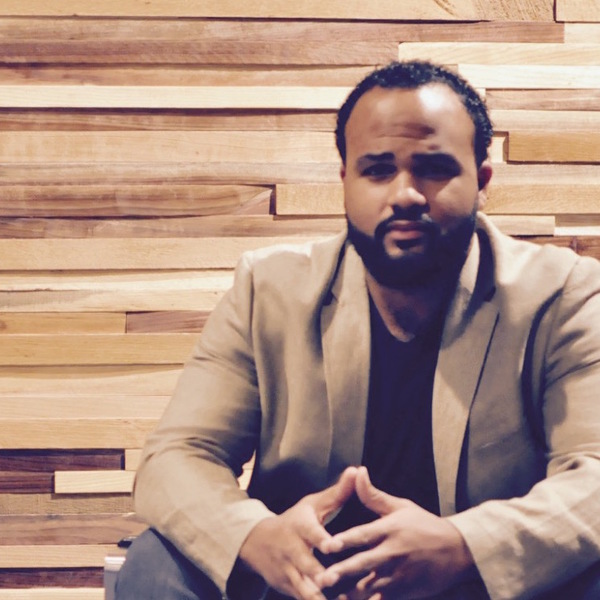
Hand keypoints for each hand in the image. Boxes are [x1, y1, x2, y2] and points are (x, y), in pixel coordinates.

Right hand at [238, 466, 357, 598]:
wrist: (257, 543)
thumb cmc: (295, 520)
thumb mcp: (312, 504)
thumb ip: (337, 492)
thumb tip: (358, 470)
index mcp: (300, 527)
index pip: (311, 532)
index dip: (322, 539)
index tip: (334, 546)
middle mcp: (292, 551)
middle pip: (306, 565)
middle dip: (319, 575)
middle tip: (333, 580)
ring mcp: (289, 573)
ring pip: (304, 590)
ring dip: (317, 598)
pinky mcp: (288, 590)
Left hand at [316, 467, 474, 599]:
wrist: (458, 550)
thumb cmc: (425, 525)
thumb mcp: (400, 507)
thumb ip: (374, 495)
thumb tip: (357, 472)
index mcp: (391, 529)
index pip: (363, 535)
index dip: (345, 541)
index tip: (327, 546)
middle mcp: (394, 553)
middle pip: (364, 563)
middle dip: (342, 572)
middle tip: (322, 579)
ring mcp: (401, 575)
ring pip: (371, 587)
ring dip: (352, 593)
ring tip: (335, 599)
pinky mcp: (407, 592)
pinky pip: (384, 599)